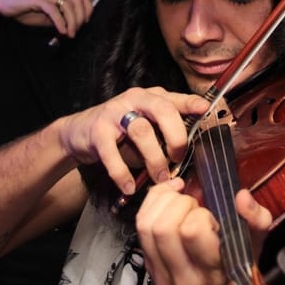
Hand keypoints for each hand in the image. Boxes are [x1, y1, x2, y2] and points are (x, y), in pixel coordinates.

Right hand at [0, 0, 92, 37]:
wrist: (3, 2)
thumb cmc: (25, 9)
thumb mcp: (47, 15)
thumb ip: (61, 17)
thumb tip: (73, 27)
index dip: (88, 9)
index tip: (85, 23)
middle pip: (78, 0)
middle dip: (81, 18)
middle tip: (76, 31)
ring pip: (68, 5)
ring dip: (72, 22)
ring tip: (69, 34)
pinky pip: (54, 10)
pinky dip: (60, 22)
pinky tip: (61, 31)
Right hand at [60, 87, 209, 195]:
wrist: (79, 132)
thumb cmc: (120, 133)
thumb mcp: (147, 127)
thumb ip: (165, 135)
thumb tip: (189, 154)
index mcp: (151, 97)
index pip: (175, 98)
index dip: (191, 103)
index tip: (205, 109)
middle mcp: (135, 100)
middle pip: (162, 110)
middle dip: (176, 135)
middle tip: (179, 157)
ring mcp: (115, 113)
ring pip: (141, 131)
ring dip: (154, 158)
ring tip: (160, 177)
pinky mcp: (97, 131)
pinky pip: (112, 153)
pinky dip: (122, 173)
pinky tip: (129, 187)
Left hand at [136, 178, 272, 284]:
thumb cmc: (238, 268)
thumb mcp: (255, 246)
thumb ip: (256, 220)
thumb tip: (241, 197)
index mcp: (213, 272)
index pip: (192, 231)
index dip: (201, 214)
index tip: (212, 217)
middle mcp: (183, 277)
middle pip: (164, 227)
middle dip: (179, 204)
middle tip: (195, 206)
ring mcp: (161, 273)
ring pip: (146, 225)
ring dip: (163, 202)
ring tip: (180, 202)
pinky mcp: (149, 265)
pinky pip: (140, 227)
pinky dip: (151, 205)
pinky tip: (168, 202)